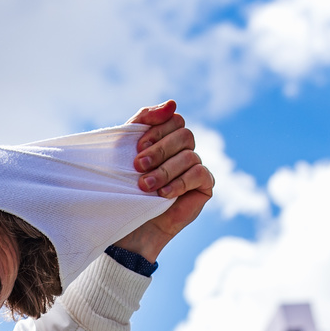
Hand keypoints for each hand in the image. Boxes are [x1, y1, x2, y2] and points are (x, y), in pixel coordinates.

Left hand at [118, 101, 214, 260]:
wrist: (131, 227)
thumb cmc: (125, 189)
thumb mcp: (127, 150)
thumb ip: (144, 121)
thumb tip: (172, 103)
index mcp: (168, 137)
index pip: (174, 119)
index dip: (157, 129)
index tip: (138, 146)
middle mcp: (184, 150)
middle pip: (184, 134)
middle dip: (159, 149)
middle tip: (137, 166)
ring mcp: (196, 167)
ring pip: (189, 156)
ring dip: (164, 170)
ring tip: (144, 186)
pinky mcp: (204, 186)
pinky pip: (199, 174)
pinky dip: (179, 183)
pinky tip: (164, 195)